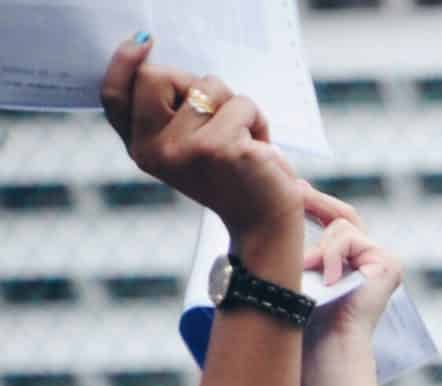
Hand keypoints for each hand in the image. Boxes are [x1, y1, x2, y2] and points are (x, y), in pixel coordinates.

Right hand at [100, 38, 302, 250]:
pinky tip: (260, 149)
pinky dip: (258, 120)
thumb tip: (157, 59)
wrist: (264, 224)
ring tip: (243, 138)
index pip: (114, 97)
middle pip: (157, 76)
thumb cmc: (232, 178)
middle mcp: (154, 150)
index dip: (123, 62)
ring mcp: (185, 149)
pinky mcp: (220, 148)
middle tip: (218, 110)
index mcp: (140, 148)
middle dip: (194, 81)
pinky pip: (242, 104)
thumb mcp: (188, 147)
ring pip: (208, 85)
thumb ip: (169, 113)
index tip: (143, 42)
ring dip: (235, 105)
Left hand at [301, 189, 401, 347]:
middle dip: (317, 201)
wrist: (327, 342)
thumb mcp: (301, 270)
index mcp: (354, 264)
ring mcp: (384, 261)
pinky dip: (332, 255)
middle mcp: (374, 261)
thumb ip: (301, 244)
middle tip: (293, 187)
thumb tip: (282, 204)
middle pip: (345, 216)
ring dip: (319, 248)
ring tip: (308, 272)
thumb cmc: (308, 317)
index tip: (294, 187)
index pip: (337, 223)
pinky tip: (329, 280)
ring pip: (342, 227)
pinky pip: (349, 238)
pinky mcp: (389, 264)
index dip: (316, 204)